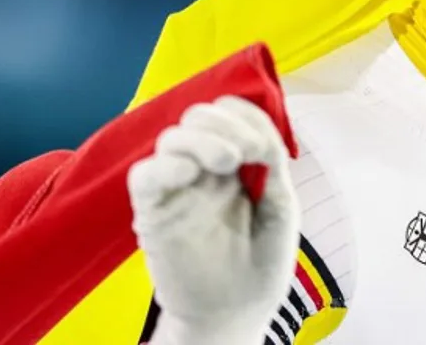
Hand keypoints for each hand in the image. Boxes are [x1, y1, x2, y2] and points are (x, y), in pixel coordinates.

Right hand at [128, 95, 299, 344]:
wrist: (237, 312)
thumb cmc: (260, 262)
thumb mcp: (280, 206)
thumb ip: (271, 163)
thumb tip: (257, 132)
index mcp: (233, 163)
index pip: (228, 114)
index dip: (244, 116)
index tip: (264, 146)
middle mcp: (201, 169)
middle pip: (198, 117)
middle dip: (225, 124)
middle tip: (247, 154)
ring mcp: (177, 188)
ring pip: (172, 137)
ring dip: (203, 138)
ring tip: (228, 162)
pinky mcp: (153, 212)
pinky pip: (144, 175)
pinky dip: (166, 165)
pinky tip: (191, 172)